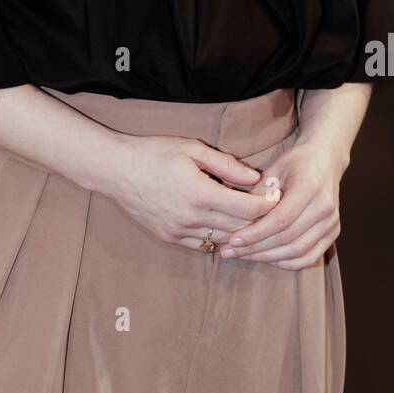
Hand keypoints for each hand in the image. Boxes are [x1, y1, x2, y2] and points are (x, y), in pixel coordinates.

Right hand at [109, 133, 277, 251]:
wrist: (116, 170)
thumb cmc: (154, 152)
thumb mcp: (192, 148)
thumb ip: (226, 164)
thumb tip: (255, 178)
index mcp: (200, 193)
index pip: (246, 209)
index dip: (266, 205)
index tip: (277, 197)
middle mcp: (191, 218)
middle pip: (238, 228)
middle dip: (258, 219)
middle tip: (270, 208)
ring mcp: (179, 231)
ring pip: (222, 239)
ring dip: (239, 231)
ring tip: (251, 218)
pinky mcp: (170, 238)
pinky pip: (203, 244)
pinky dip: (218, 236)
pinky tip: (224, 224)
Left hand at [214, 137, 346, 268]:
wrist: (326, 159)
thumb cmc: (296, 162)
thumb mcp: (274, 168)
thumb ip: (258, 194)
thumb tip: (235, 220)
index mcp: (310, 187)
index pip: (281, 219)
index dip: (256, 233)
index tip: (233, 240)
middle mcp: (325, 207)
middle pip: (288, 238)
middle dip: (256, 249)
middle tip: (229, 251)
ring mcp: (332, 222)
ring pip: (298, 252)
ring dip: (267, 258)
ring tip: (243, 256)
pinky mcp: (334, 233)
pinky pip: (309, 257)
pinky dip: (286, 262)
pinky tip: (266, 258)